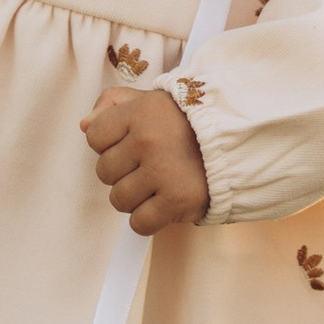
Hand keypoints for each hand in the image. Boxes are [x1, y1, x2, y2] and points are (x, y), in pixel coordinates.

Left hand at [81, 84, 210, 236]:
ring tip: (158, 184)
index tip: (132, 143)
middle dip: (122, 172)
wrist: (239, 141)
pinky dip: (148, 220)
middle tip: (149, 165)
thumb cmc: (189, 121)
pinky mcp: (177, 201)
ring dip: (135, 197)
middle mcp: (147, 141)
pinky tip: (163, 204)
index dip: (110, 143)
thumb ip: (112, 105)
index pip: (95, 137)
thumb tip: (84, 127)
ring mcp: (162, 172)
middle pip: (104, 172)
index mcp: (139, 112)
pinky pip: (139, 223)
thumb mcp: (151, 100)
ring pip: (118, 200)